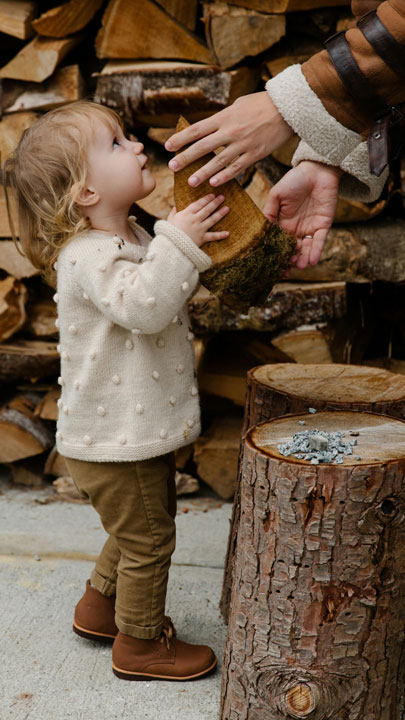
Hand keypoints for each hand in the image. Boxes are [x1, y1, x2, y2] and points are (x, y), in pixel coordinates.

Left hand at [165, 92, 292, 187]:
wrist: (286, 109)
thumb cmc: (260, 104)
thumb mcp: (237, 105)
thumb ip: (222, 118)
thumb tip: (209, 128)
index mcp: (224, 117)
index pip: (197, 129)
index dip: (181, 138)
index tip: (168, 146)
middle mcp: (231, 131)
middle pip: (203, 146)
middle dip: (186, 157)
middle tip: (172, 167)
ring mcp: (243, 144)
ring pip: (218, 161)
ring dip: (203, 172)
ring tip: (191, 182)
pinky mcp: (254, 154)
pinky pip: (237, 168)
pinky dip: (225, 176)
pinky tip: (214, 183)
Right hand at [167, 194, 228, 246]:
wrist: (171, 245)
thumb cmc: (169, 232)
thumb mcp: (169, 220)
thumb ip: (173, 213)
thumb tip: (175, 207)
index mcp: (187, 213)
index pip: (199, 204)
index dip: (206, 199)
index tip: (212, 195)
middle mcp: (195, 219)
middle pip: (207, 209)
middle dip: (215, 202)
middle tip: (222, 197)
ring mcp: (200, 228)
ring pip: (212, 219)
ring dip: (220, 213)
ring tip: (227, 208)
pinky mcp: (202, 238)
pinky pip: (213, 236)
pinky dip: (220, 235)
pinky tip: (227, 233)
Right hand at [264, 161, 341, 268]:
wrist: (316, 170)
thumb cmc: (294, 179)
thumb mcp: (276, 195)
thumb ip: (268, 212)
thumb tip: (261, 230)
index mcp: (283, 223)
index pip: (279, 242)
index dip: (276, 254)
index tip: (272, 265)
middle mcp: (296, 229)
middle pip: (292, 249)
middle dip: (289, 260)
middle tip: (286, 270)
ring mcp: (310, 228)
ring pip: (306, 248)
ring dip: (303, 259)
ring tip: (300, 266)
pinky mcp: (323, 225)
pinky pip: (319, 241)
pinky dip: (316, 251)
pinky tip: (312, 261)